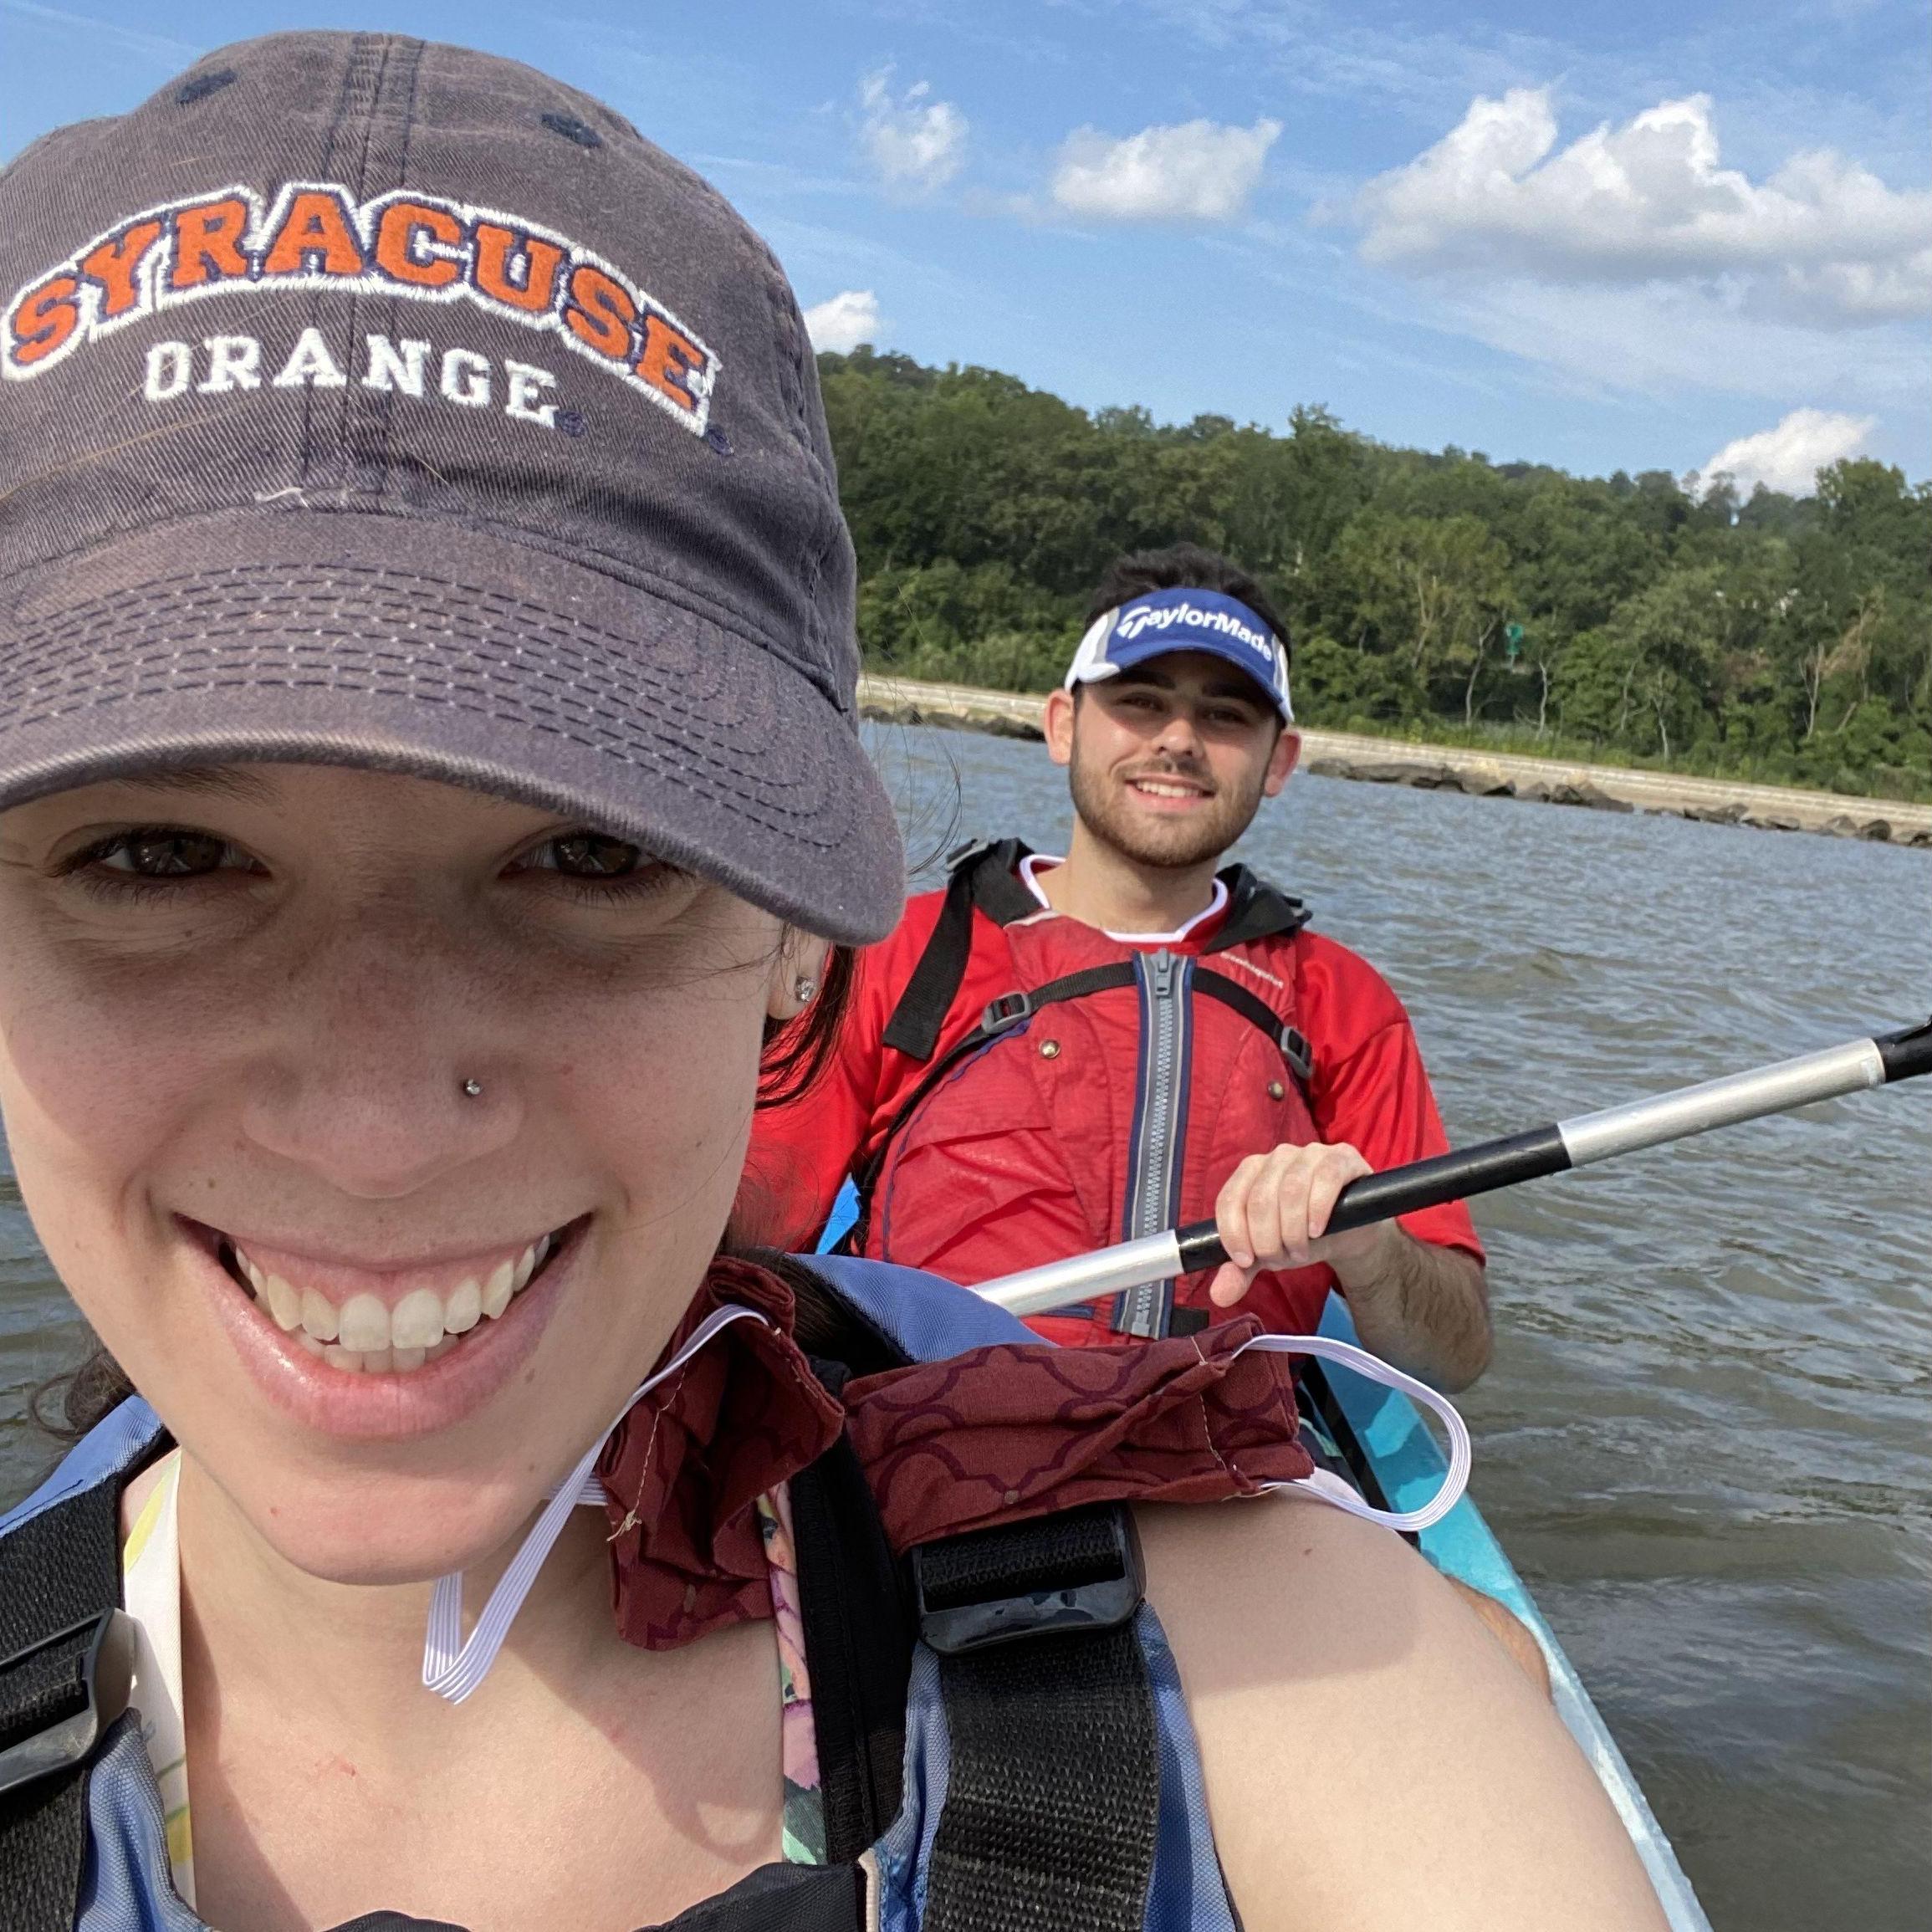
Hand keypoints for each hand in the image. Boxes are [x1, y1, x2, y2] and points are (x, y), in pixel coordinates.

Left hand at [1207, 1140, 1391, 1306]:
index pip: (1230, 1199)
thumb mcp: (1270, 1253)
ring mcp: (1310, 1153)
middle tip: (1282, 1259)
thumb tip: (1219, 1296)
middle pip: (1260, 1199)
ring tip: (1301, 1252)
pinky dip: (1317, 1210)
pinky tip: (1317, 1231)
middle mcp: (1278, 1157)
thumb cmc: (1303, 1235)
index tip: (1245, 1261)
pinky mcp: (1342, 1158)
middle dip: (1268, 1240)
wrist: (1351, 1234)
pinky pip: (1325, 1178)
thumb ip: (1242, 1271)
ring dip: (1293, 1231)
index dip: (1233, 1233)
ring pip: (1291, 1190)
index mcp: (1251, 1171)